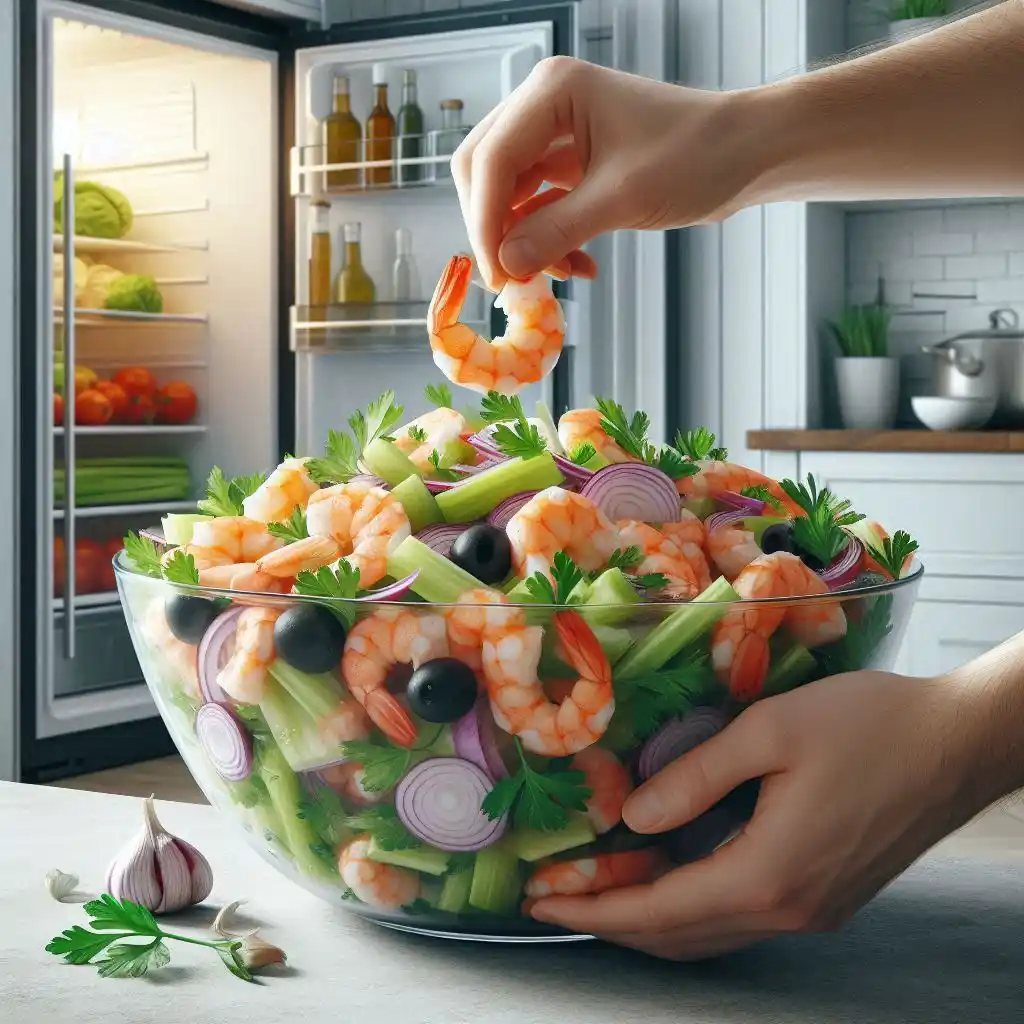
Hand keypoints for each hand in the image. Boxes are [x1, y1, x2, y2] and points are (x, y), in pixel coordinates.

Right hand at [452, 57, 759, 289]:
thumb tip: (505, 265)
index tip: (497, 274)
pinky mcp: (570, 166)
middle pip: (486, 173)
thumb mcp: (622, 198)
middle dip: (496, 229)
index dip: (486, 220)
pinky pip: (537, 209)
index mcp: (552, 92)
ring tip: (560, 273)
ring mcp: (555, 136)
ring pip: (508, 196)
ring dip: (524, 241)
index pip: (492, 159)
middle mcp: (544, 107)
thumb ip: (557, 231)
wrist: (745, 153)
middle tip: (513, 279)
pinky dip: (549, 241)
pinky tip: (577, 266)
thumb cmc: (695, 155)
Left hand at [529, 670, 993, 960]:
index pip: (659, 911)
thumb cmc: (869, 724)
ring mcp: (811, 910)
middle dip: (609, 920)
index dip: (594, 908)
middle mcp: (788, 910)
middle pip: (679, 935)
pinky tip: (669, 877)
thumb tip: (633, 816)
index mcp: (769, 874)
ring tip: (599, 888)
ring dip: (649, 918)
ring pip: (709, 933)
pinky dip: (690, 907)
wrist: (957, 743)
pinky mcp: (825, 896)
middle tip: (555, 895)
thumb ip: (695, 777)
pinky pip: (738, 917)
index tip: (539, 899)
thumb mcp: (769, 732)